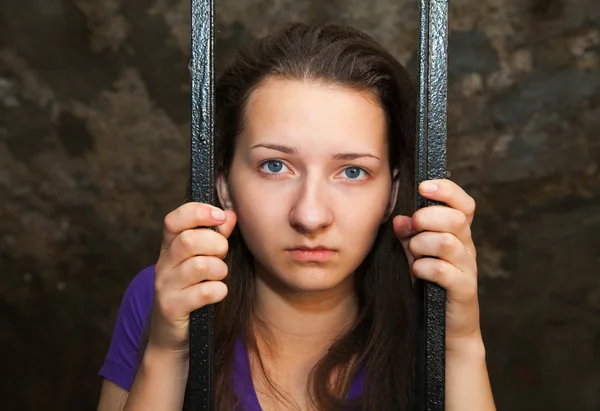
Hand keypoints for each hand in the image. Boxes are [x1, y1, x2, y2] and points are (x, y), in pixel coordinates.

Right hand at [150, 202, 236, 354]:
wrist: (173, 335)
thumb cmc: (193, 291)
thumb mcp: (202, 260)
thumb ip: (216, 236)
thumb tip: (230, 215)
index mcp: (169, 247)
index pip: (174, 220)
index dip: (198, 212)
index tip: (220, 216)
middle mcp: (163, 264)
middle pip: (189, 241)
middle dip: (216, 245)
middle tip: (223, 255)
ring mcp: (165, 286)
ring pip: (199, 266)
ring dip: (219, 269)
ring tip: (220, 276)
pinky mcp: (172, 308)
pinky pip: (204, 293)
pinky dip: (219, 291)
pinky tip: (218, 293)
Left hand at [393, 179, 479, 348]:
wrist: (446, 328)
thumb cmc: (430, 285)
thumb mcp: (416, 255)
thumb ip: (408, 235)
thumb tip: (399, 219)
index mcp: (458, 234)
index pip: (464, 204)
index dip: (448, 190)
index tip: (424, 186)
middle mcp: (467, 247)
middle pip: (456, 218)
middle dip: (427, 218)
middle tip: (412, 227)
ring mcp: (468, 268)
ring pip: (448, 242)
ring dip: (422, 245)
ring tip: (414, 254)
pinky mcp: (463, 290)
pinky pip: (443, 271)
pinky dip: (424, 267)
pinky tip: (417, 272)